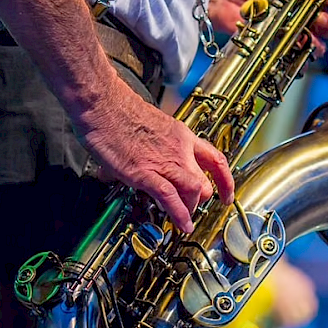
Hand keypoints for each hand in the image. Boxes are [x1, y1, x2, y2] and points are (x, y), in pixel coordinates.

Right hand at [81, 84, 234, 233]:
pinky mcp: (145, 172)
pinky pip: (170, 198)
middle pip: (205, 182)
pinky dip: (179, 215)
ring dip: (190, 209)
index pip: (216, 161)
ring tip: (183, 218)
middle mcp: (179, 150)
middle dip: (200, 200)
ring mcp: (164, 161)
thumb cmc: (118, 110)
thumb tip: (143, 161)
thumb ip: (153, 147)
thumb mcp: (150, 127)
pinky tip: (181, 224)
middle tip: (191, 207)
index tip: (226, 195)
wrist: (102, 102)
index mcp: (182, 136)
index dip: (225, 182)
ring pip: (194, 191)